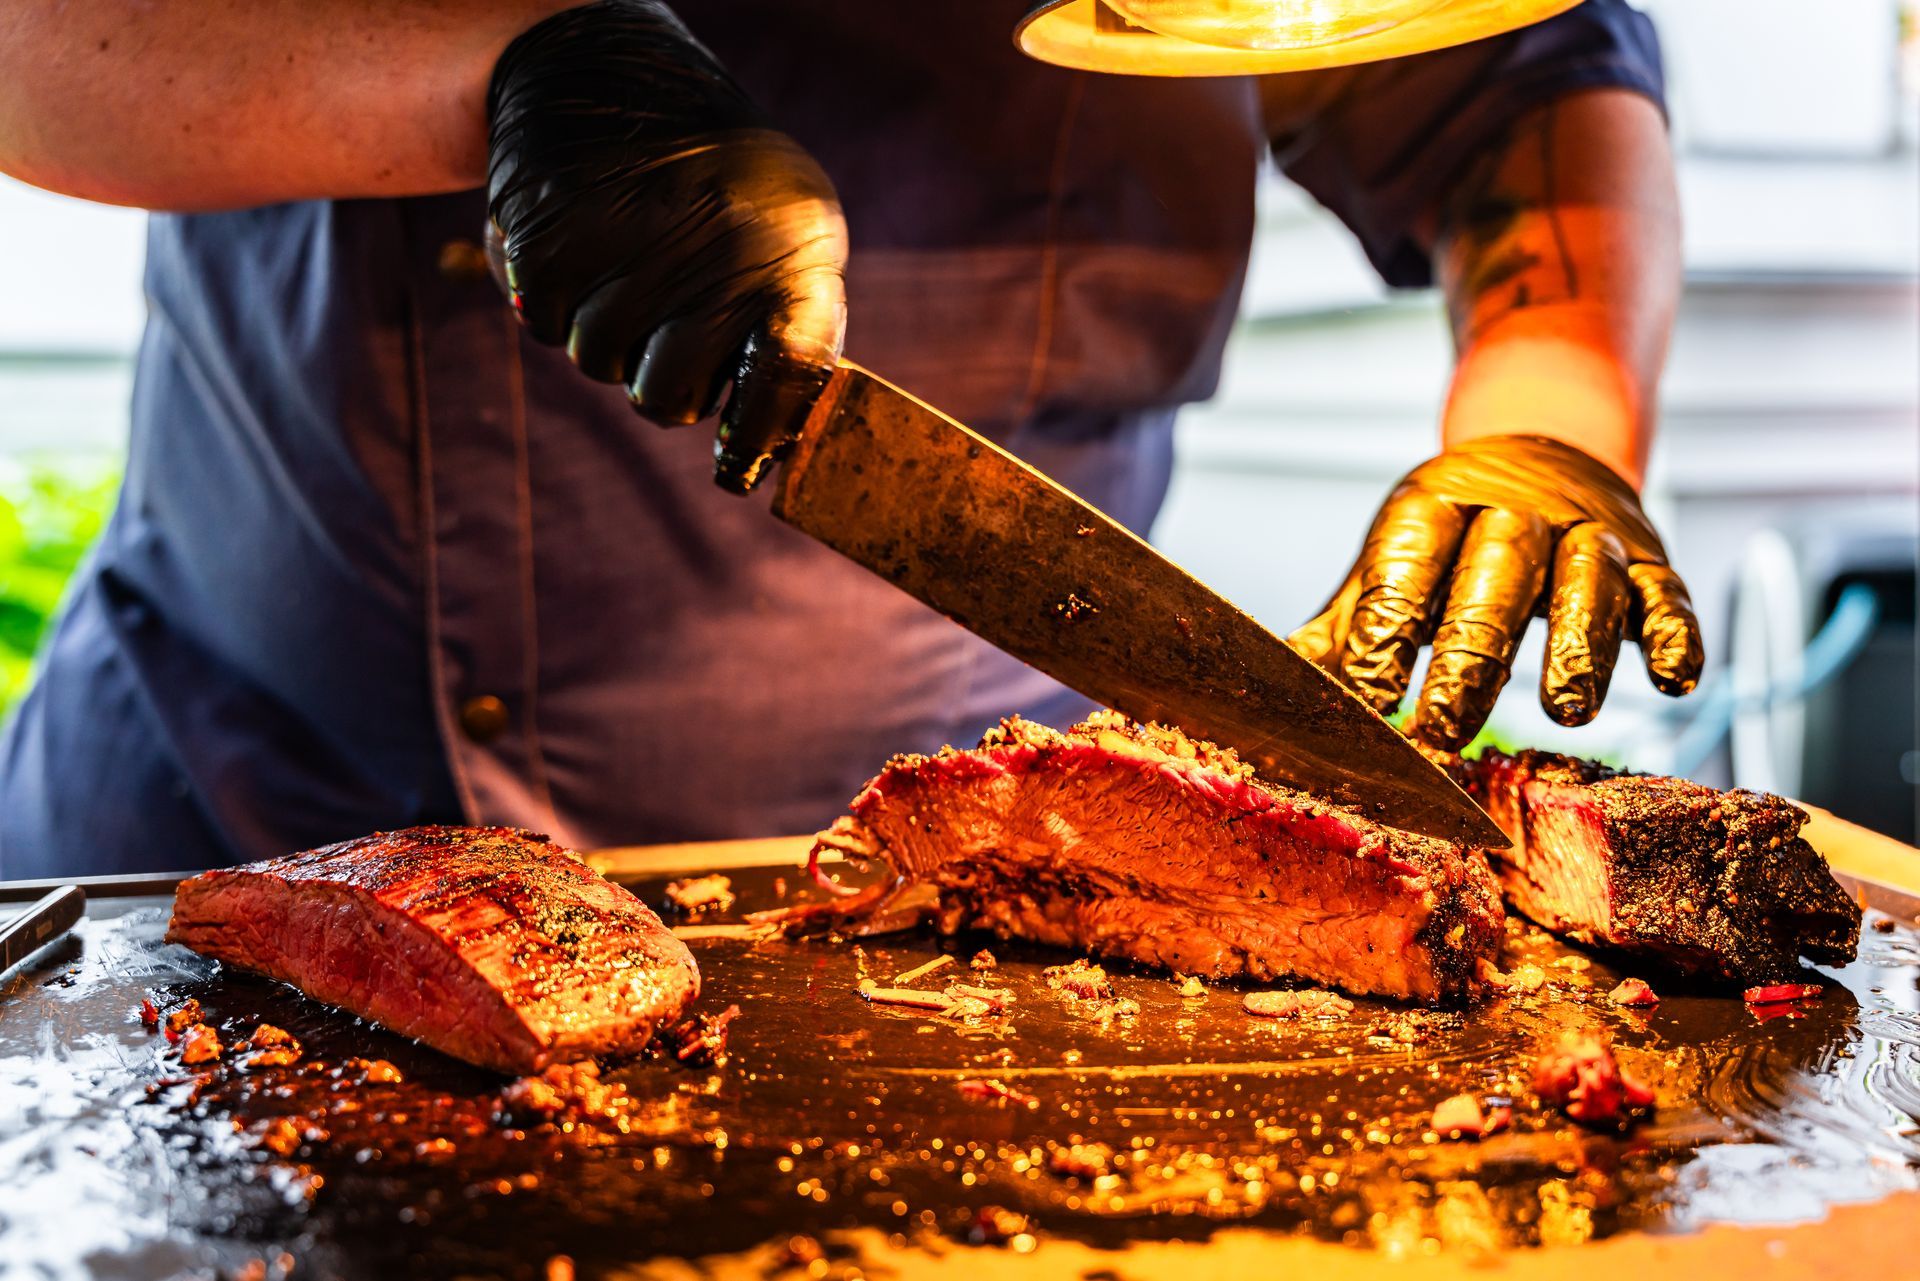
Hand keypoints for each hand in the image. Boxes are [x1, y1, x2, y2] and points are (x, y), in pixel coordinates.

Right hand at [486, 1, 847, 491]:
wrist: (607, 69)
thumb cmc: (716, 181)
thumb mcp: (785, 233)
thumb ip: (788, 334)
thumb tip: (763, 450)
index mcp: (791, 252)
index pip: (789, 374)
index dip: (761, 430)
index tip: (739, 462)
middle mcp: (717, 245)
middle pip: (668, 399)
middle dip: (662, 379)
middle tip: (665, 324)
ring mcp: (631, 241)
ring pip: (598, 365)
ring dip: (603, 332)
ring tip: (625, 262)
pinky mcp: (550, 233)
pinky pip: (541, 326)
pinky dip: (549, 300)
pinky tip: (575, 243)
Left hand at [1289, 434, 1702, 749]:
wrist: (1542, 451)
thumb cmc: (1449, 535)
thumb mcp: (1391, 564)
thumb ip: (1345, 628)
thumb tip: (1278, 689)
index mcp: (1433, 507)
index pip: (1407, 565)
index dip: (1386, 631)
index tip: (1369, 699)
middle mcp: (1512, 512)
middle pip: (1493, 577)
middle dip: (1470, 655)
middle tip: (1445, 728)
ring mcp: (1586, 532)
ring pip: (1586, 581)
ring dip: (1578, 645)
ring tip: (1565, 710)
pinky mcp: (1648, 557)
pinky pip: (1666, 593)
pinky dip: (1674, 634)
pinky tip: (1672, 682)